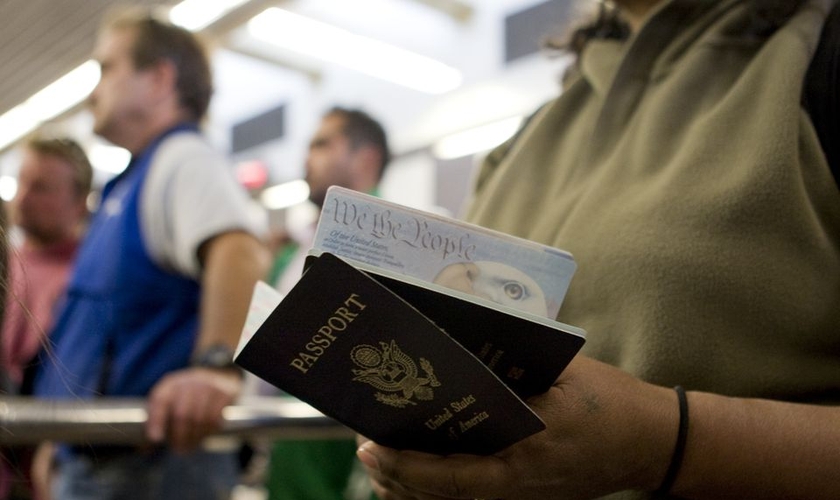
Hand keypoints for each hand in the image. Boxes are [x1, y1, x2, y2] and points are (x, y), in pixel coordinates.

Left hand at [146, 367, 242, 452]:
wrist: (218, 378)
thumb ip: (158, 421)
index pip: (160, 401)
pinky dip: (209, 432)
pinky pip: (215, 418)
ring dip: (195, 438)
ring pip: (200, 419)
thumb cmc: (188, 397)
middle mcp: (189, 382)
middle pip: (182, 414)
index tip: (155, 439)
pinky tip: (205, 436)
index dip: (156, 421)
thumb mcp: (171, 401)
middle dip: (179, 437)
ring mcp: (208, 386)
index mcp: (171, 384)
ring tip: (191, 446)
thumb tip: (144, 449)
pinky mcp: (224, 393)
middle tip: (179, 450)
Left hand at [356, 356, 676, 499]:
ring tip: (380, 459)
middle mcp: (516, 485)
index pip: (453, 475)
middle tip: (367, 448)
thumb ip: (513, 366)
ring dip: (412, 485)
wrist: (652, 443)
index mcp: (525, 457)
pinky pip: (470, 498)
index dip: (407, 466)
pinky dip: (438, 487)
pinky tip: (419, 468)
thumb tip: (461, 340)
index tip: (373, 447)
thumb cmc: (611, 404)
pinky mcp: (524, 494)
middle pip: (442, 496)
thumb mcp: (564, 376)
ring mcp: (520, 496)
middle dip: (397, 476)